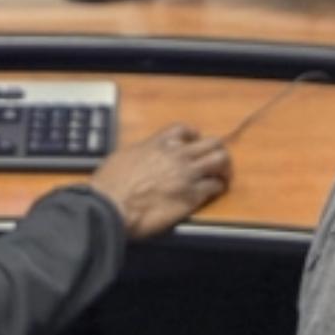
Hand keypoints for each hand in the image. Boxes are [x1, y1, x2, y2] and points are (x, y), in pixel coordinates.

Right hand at [88, 124, 230, 239]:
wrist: (112, 205)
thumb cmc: (110, 185)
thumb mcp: (123, 157)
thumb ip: (140, 154)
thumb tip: (141, 158)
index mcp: (158, 143)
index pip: (185, 129)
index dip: (194, 135)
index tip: (195, 142)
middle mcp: (177, 154)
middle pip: (212, 142)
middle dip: (217, 151)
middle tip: (216, 162)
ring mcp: (188, 174)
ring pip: (220, 161)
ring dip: (224, 168)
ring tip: (222, 177)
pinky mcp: (192, 196)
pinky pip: (215, 186)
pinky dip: (218, 188)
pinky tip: (214, 192)